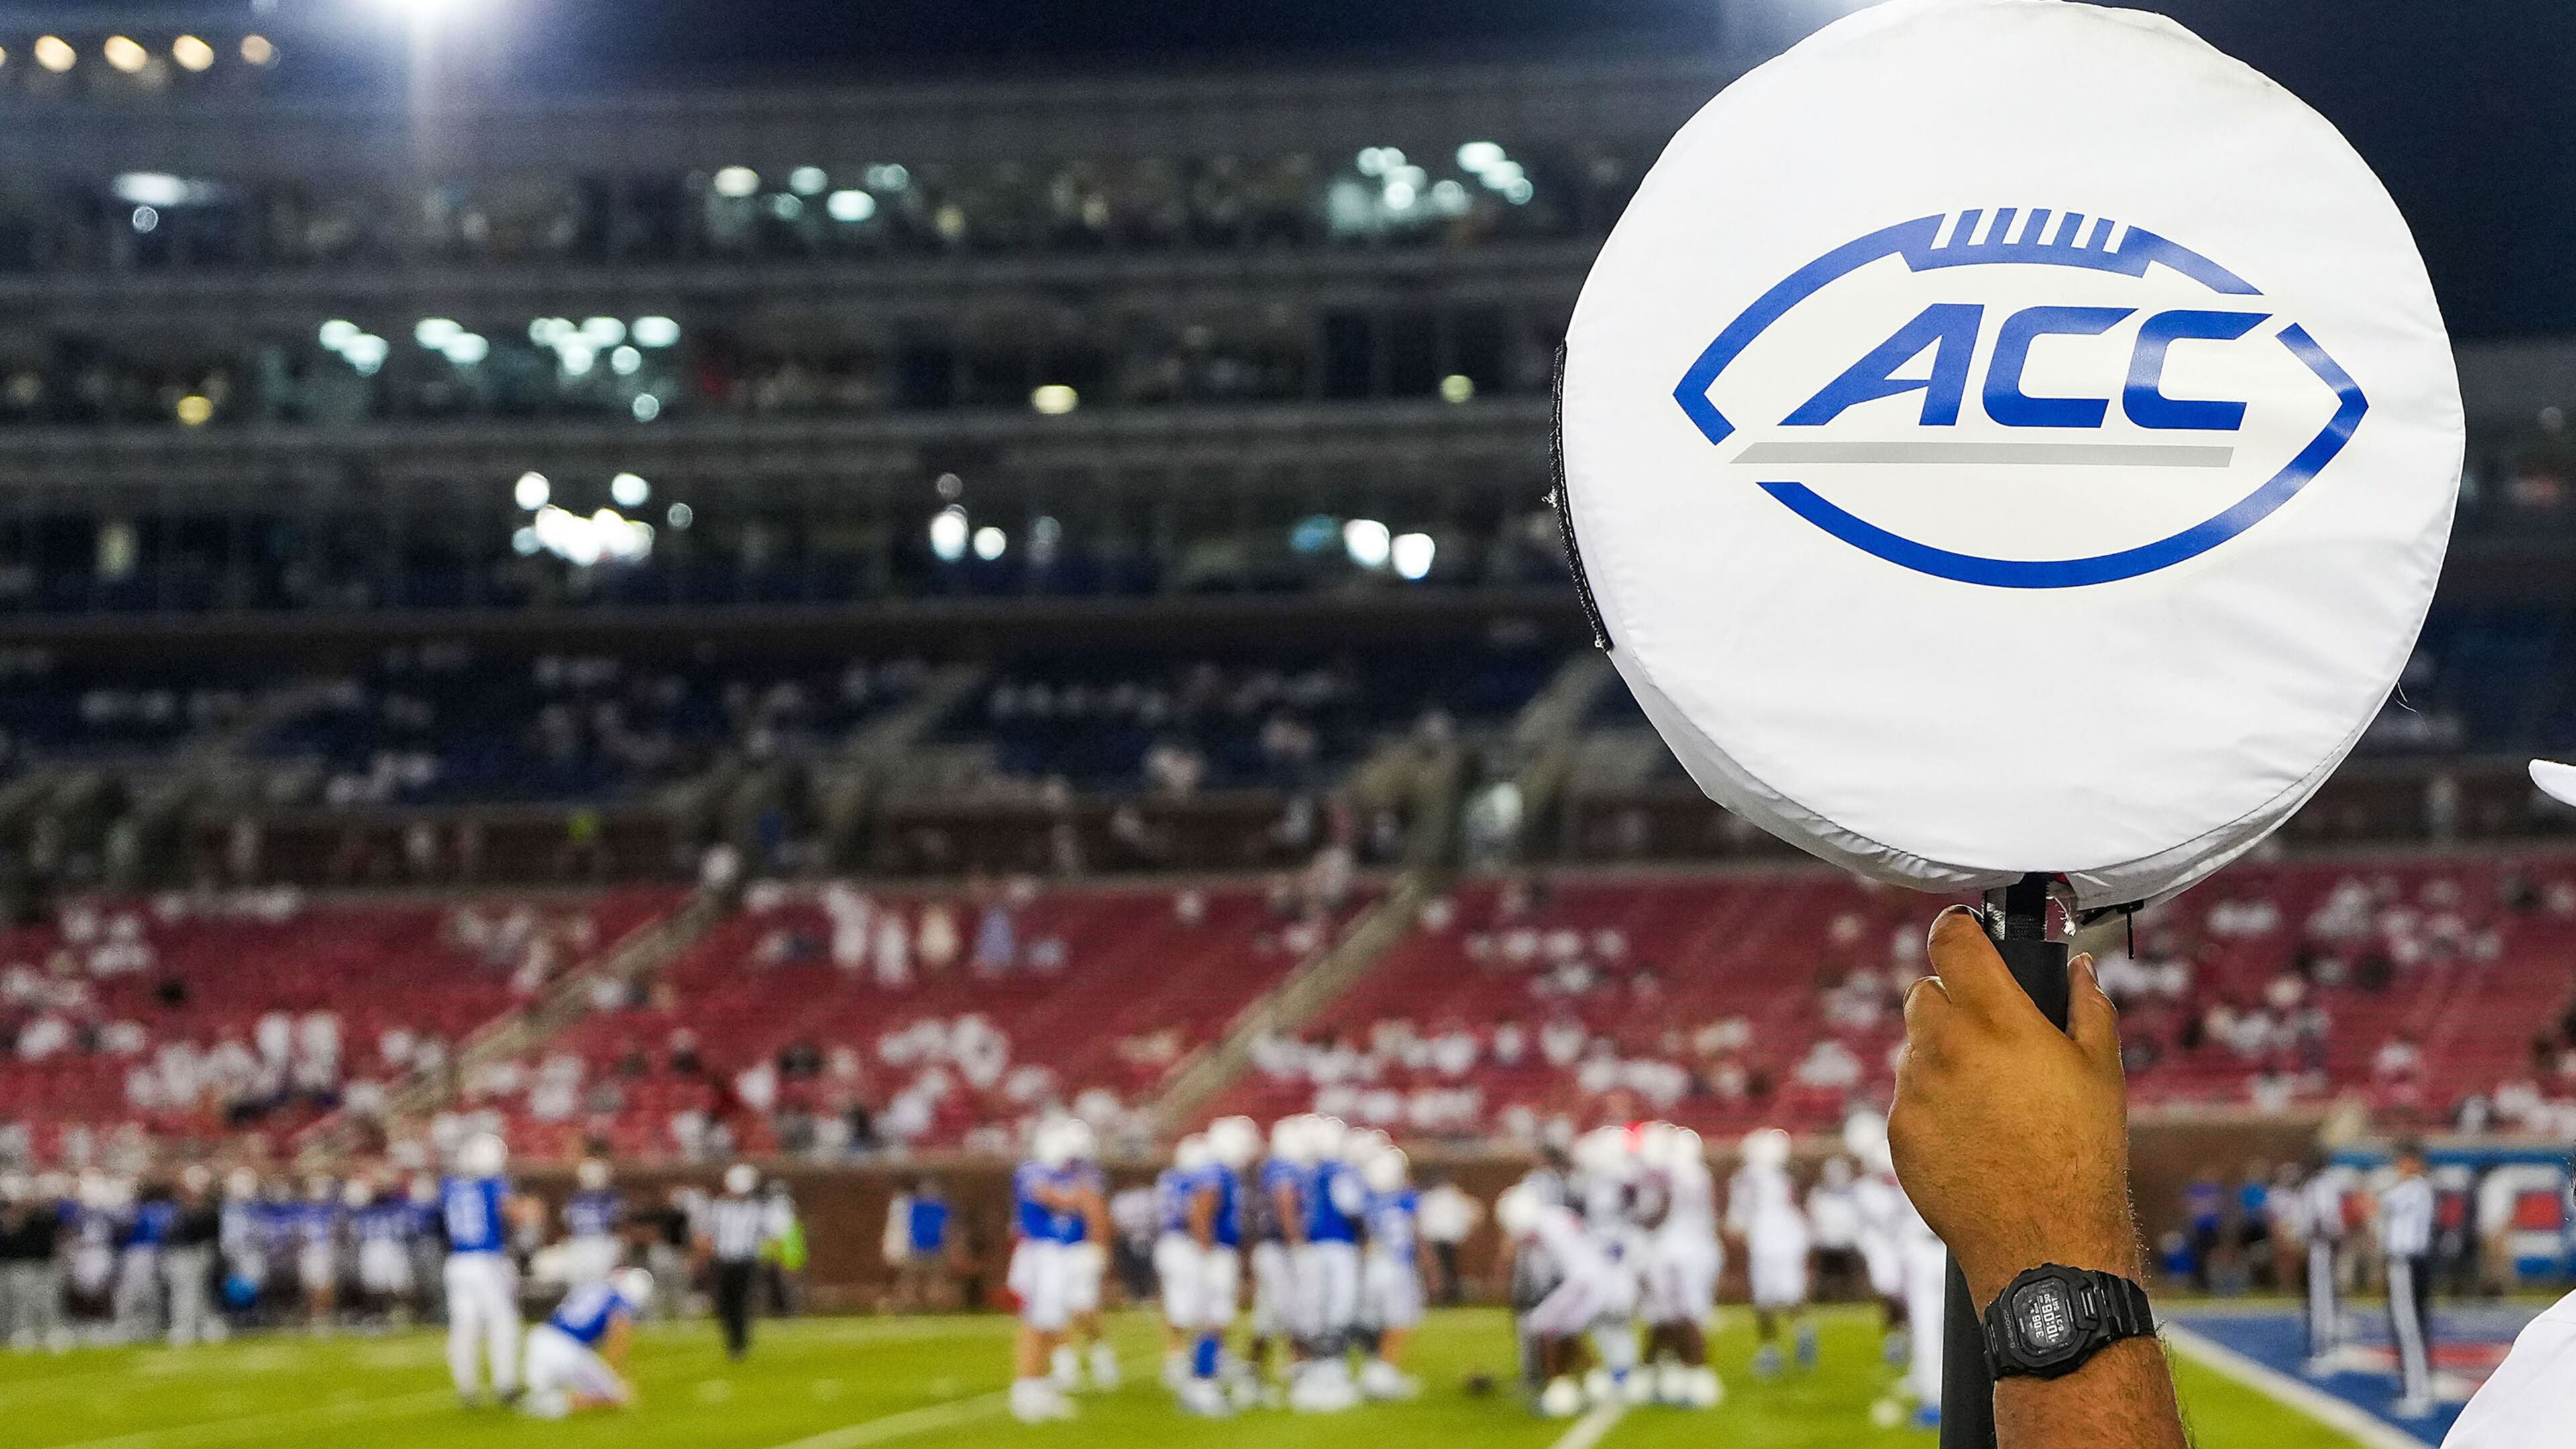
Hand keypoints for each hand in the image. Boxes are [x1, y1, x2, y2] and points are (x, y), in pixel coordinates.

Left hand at [1889, 904, 2138, 1304]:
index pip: (1951, 939)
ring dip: (1942, 1058)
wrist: (2045, 1238)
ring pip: (1916, 1049)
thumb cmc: (2083, 1153)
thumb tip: (2079, 968)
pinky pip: (1908, 1098)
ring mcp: (1914, 1089)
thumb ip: (2087, 1006)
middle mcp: (1946, 1045)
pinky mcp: (1897, 1130)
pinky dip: (1931, 1105)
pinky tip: (1971, 1136)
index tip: (1963, 932)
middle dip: (1952, 1002)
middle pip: (1924, 991)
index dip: (1956, 928)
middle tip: (1990, 1035)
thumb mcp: (2101, 1071)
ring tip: (1991, 1101)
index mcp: (1997, 1018)